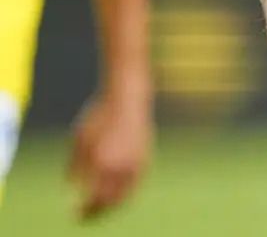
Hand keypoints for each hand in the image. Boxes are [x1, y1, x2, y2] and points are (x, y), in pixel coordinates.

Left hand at [68, 91, 151, 219]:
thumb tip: (71, 187)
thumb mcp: (79, 138)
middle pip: (109, 202)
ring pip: (125, 196)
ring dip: (111, 206)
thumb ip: (74, 165)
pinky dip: (125, 193)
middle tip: (87, 216)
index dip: (84, 210)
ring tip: (100, 207)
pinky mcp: (145, 158)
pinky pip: (135, 184)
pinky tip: (115, 193)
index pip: (93, 198)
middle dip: (97, 212)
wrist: (127, 99)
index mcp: (101, 161)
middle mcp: (120, 165)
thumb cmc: (99, 116)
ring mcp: (135, 163)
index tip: (75, 213)